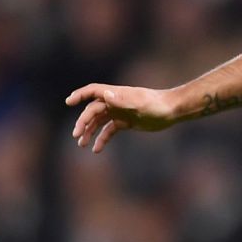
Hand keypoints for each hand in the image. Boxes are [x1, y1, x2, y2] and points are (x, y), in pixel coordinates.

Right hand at [64, 84, 179, 152]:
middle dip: (83, 122)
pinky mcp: (126, 122)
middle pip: (93, 110)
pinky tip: (96, 149)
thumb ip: (123, 100)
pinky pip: (110, 130)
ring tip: (82, 144)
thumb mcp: (141, 103)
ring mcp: (120, 112)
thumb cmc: (157, 105)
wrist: (172, 111)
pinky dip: (102, 138)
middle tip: (76, 136)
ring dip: (89, 131)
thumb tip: (105, 94)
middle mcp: (115, 102)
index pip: (93, 91)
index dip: (80, 95)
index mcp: (116, 94)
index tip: (68, 102)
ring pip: (99, 121)